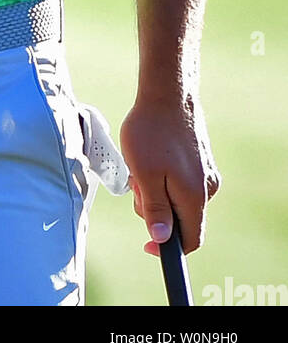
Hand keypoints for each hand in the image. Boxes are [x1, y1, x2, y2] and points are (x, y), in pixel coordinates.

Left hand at [120, 91, 220, 255]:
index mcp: (195, 197)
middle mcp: (207, 189)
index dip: (168, 249)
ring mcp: (205, 173)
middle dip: (154, 209)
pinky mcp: (200, 160)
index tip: (146, 245)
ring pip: (177, 198)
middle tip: (136, 183)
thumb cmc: (150, 132)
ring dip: (156, 190)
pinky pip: (179, 181)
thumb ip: (155, 209)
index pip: (190, 240)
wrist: (167, 93)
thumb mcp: (145, 175)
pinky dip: (162, 176)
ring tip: (141, 163)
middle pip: (180, 219)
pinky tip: (151, 155)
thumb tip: (161, 240)